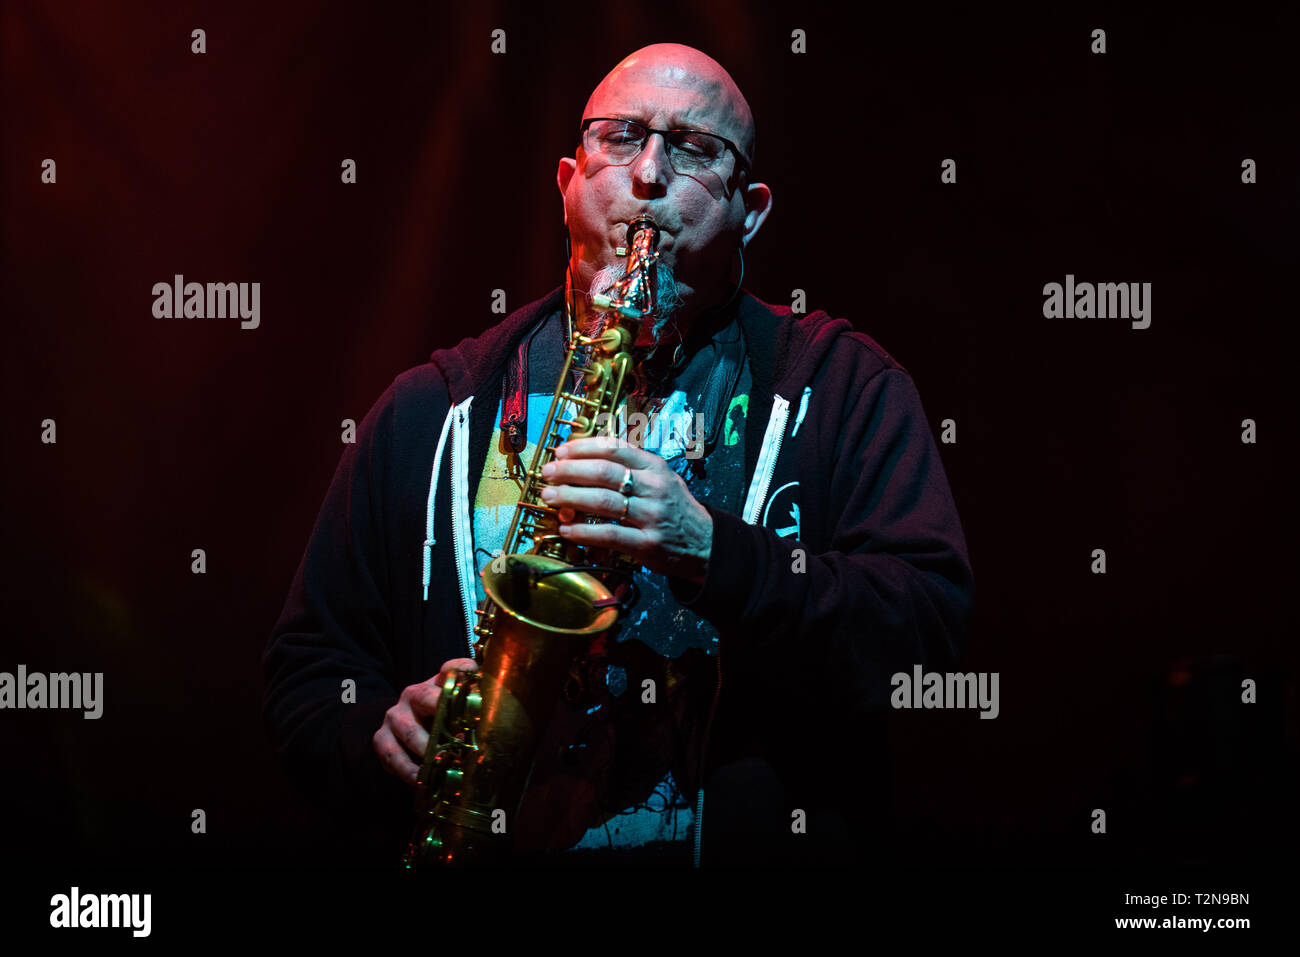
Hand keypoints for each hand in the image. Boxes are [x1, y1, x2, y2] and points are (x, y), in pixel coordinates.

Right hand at [372, 657, 477, 784]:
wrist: (406, 734)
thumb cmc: (441, 722)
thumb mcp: (457, 713)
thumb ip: (471, 711)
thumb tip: (489, 719)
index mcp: (436, 684)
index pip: (450, 670)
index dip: (461, 669)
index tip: (473, 673)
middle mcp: (412, 695)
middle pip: (424, 696)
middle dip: (441, 710)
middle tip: (457, 733)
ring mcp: (394, 716)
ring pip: (407, 730)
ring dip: (425, 748)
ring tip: (439, 763)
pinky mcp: (381, 739)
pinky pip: (392, 754)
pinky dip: (407, 769)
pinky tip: (421, 779)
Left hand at [539, 435, 711, 583]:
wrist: (706, 544)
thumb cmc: (675, 509)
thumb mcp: (662, 479)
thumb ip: (631, 468)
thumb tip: (585, 460)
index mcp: (655, 467)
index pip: (614, 449)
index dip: (583, 447)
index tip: (560, 451)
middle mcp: (654, 488)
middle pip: (604, 473)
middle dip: (569, 471)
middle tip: (548, 473)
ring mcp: (651, 516)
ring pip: (603, 501)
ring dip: (570, 498)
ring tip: (549, 497)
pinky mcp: (647, 544)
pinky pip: (609, 534)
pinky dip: (583, 532)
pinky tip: (566, 529)